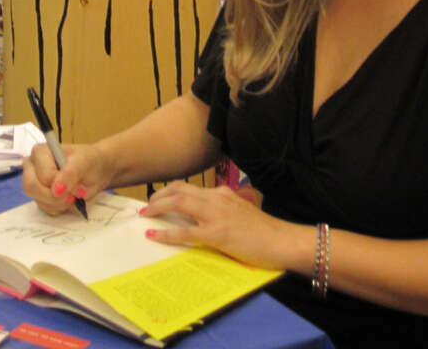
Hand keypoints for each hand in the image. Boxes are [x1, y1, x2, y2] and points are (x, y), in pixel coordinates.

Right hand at [22, 143, 107, 214]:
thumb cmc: (89, 160)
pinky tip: (69, 198)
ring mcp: (35, 183)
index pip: (43, 175)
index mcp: (40, 152)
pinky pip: (45, 209)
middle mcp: (33, 167)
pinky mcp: (39, 197)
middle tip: (73, 193)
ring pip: (39, 201)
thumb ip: (70, 172)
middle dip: (56, 195)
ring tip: (74, 193)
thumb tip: (56, 190)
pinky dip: (60, 207)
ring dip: (61, 202)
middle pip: (32, 188)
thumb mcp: (84, 161)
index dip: (60, 183)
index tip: (77, 181)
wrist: (95, 171)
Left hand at [139, 180, 305, 270]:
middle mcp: (217, 198)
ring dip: (157, 208)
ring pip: (178, 204)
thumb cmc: (265, 230)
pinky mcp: (216, 234)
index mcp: (223, 193)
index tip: (158, 198)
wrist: (282, 240)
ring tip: (145, 215)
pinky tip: (154, 235)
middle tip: (146, 207)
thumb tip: (209, 214)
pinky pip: (184, 232)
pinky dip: (166, 233)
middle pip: (179, 190)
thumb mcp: (242, 211)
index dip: (169, 191)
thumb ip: (225, 208)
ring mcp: (216, 215)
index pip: (189, 187)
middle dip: (158, 197)